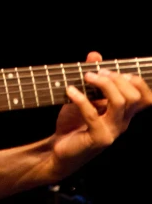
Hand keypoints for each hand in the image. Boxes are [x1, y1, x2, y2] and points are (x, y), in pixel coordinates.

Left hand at [50, 51, 151, 179]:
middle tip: (97, 72)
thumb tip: (95, 55)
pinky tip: (69, 91)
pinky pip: (93, 115)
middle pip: (134, 96)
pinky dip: (81, 98)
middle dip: (116, 79)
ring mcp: (111, 131)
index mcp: (124, 113)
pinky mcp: (97, 138)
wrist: (59, 149)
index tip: (114, 71)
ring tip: (86, 76)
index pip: (146, 98)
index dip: (136, 81)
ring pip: (120, 103)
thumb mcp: (83, 96)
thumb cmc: (74, 123)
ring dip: (103, 84)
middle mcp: (122, 122)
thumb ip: (92, 76)